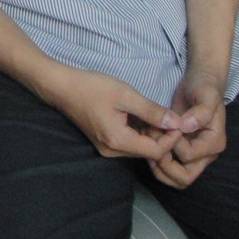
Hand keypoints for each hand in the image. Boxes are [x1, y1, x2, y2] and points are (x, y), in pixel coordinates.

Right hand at [46, 66, 184, 161]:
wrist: (60, 86)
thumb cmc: (91, 87)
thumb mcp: (125, 94)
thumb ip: (152, 111)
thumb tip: (177, 123)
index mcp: (118, 141)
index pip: (156, 151)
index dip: (171, 139)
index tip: (179, 122)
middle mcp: (112, 151)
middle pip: (148, 151)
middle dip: (162, 136)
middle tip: (167, 116)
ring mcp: (106, 148)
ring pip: (139, 147)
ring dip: (150, 133)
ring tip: (154, 113)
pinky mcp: (103, 142)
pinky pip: (128, 142)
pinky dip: (138, 132)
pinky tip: (138, 115)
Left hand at [148, 69, 225, 188]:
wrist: (200, 83)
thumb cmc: (204, 88)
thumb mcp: (205, 95)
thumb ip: (200, 112)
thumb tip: (186, 126)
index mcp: (213, 143)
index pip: (188, 156)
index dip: (171, 144)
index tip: (161, 126)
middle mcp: (205, 154)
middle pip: (184, 177)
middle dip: (163, 164)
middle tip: (149, 143)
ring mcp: (194, 155)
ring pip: (174, 178)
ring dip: (157, 166)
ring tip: (146, 144)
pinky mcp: (181, 152)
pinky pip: (168, 168)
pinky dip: (156, 162)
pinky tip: (146, 143)